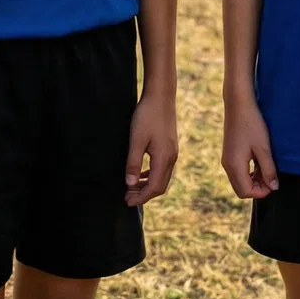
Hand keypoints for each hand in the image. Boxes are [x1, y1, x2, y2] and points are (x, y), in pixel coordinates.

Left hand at [126, 88, 178, 206]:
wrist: (161, 97)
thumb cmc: (147, 116)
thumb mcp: (136, 139)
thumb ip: (133, 163)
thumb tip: (130, 184)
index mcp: (164, 158)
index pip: (154, 187)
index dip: (141, 197)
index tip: (127, 202)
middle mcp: (171, 158)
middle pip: (160, 186)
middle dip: (144, 195)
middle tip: (127, 197)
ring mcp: (172, 152)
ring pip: (161, 178)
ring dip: (147, 186)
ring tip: (131, 188)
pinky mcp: (170, 147)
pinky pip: (162, 168)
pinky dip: (151, 176)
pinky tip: (140, 174)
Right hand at [221, 97, 278, 198]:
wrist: (238, 104)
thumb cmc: (252, 124)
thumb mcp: (263, 148)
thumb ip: (268, 169)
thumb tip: (274, 187)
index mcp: (234, 165)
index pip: (246, 192)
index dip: (262, 192)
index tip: (274, 182)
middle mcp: (227, 165)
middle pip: (241, 189)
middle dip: (257, 188)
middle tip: (271, 176)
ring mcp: (227, 159)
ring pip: (240, 181)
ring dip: (254, 180)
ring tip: (267, 167)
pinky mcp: (229, 154)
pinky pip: (238, 171)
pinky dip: (250, 172)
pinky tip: (260, 161)